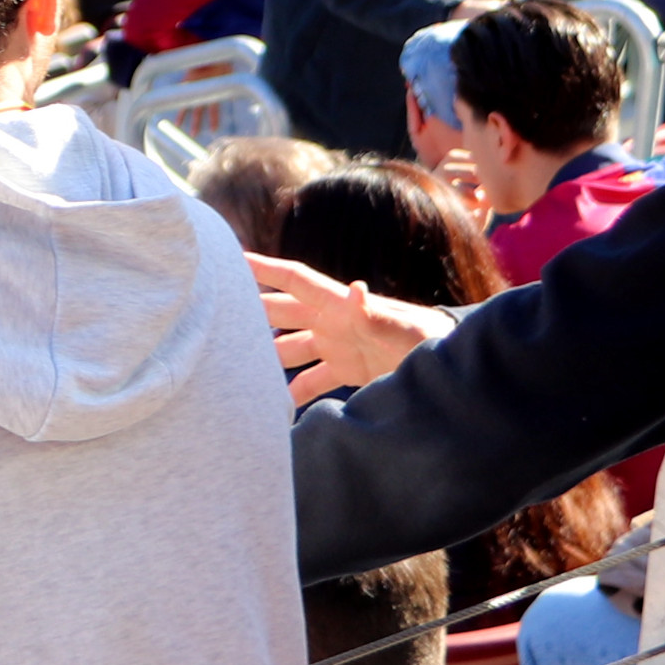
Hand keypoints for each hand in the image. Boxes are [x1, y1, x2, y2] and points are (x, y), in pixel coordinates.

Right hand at [247, 251, 454, 405]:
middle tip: (214, 314)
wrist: (450, 370)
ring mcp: (337, 345)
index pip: (295, 280)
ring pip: (289, 346)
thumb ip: (376, 312)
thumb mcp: (403, 328)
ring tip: (235, 368)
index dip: (263, 268)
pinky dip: (293, 391)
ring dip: (266, 355)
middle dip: (251, 309)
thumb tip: (354, 288)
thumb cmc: (431, 341)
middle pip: (282, 311)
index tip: (230, 258)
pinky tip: (275, 406)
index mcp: (340, 305)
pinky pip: (310, 380)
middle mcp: (332, 322)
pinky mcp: (346, 371)